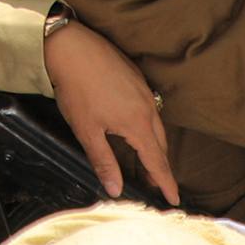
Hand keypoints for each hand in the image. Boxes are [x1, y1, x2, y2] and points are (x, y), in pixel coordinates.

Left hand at [41, 20, 178, 204]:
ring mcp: (143, 89)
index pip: (157, 161)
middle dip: (158, 165)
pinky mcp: (136, 76)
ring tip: (143, 157)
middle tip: (152, 183)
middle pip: (160, 144)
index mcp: (137, 123)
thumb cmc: (76, 87)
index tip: (174, 199)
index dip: (165, 182)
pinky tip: (132, 125)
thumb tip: (116, 188)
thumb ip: (104, 161)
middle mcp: (147, 106)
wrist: (70, 45)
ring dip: (152, 143)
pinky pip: (148, 106)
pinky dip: (146, 123)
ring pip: (155, 124)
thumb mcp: (87, 130)